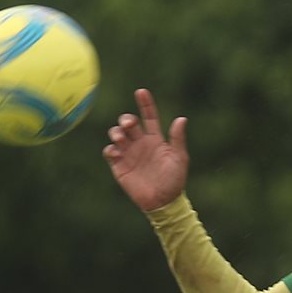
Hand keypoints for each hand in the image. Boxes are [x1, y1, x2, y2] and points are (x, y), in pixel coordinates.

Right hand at [102, 88, 188, 211]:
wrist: (163, 201)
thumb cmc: (174, 180)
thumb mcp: (179, 158)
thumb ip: (177, 139)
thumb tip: (182, 119)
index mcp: (156, 139)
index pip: (149, 117)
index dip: (145, 104)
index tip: (141, 91)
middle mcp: (141, 143)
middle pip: (129, 123)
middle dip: (126, 119)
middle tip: (129, 124)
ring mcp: (129, 153)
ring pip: (117, 134)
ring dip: (116, 132)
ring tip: (121, 139)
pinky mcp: (119, 166)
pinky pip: (109, 152)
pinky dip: (110, 149)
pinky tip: (116, 152)